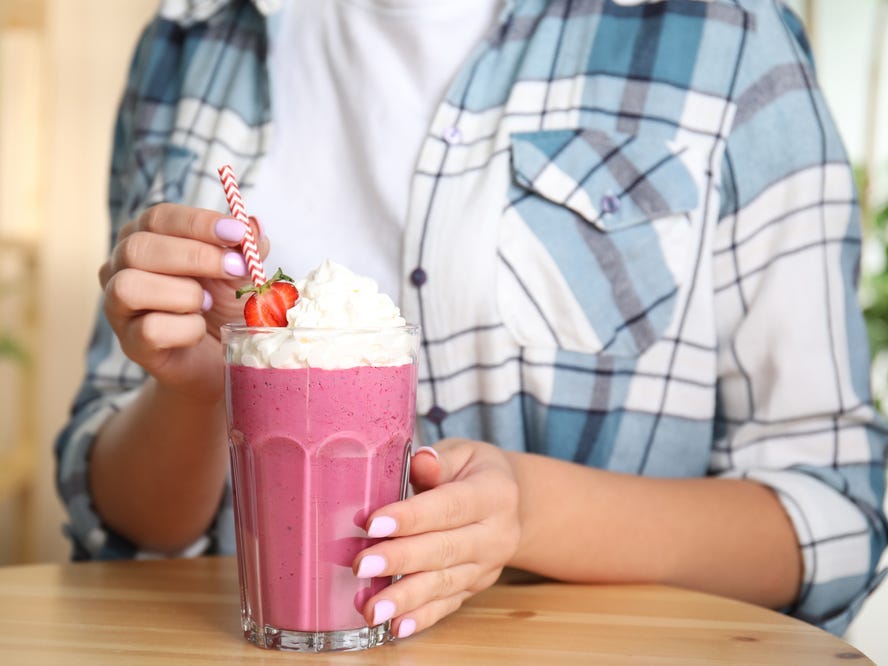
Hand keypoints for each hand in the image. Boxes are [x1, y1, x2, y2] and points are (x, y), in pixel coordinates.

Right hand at [98, 204, 268, 400]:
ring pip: (130, 286)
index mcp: (146, 238)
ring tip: (208, 303)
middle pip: (138, 248)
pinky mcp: (131, 344)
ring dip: (184, 293)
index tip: (237, 232)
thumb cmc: (222, 305)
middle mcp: (121, 267)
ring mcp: (119, 307)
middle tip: (236, 268)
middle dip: (194, 256)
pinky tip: (199, 329)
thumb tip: (252, 225)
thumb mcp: (239, 271)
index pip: (158, 217)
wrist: (220, 358)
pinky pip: (150, 329)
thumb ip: (244, 247)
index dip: (198, 222)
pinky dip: (185, 328)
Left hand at [353, 439, 520, 638]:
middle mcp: (497, 534)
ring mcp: (488, 566)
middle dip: (400, 559)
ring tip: (371, 608)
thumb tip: (421, 461)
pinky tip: (396, 626)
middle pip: (445, 549)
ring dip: (405, 597)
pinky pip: (448, 604)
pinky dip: (422, 617)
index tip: (373, 524)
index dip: (412, 517)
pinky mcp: (476, 587)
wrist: (511, 502)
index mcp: (495, 493)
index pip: (450, 506)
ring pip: (444, 583)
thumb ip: (440, 460)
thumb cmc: (474, 471)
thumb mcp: (463, 453)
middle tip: (362, 565)